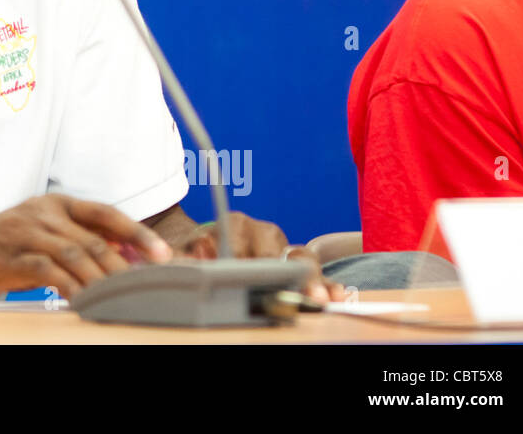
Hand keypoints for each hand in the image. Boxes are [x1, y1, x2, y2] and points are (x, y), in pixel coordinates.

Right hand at [0, 193, 172, 304]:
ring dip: (105, 280)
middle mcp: (41, 213)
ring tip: (124, 300)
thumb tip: (120, 258)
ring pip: (78, 254)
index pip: (105, 213)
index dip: (137, 233)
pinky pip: (50, 272)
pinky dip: (73, 289)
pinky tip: (85, 304)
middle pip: (96, 238)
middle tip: (150, 288)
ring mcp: (24, 233)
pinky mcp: (9, 257)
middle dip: (128, 265)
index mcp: (52, 204)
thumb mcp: (35, 237)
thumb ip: (72, 242)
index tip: (163, 255)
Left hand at [173, 211, 345, 303]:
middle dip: (286, 274)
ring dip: (312, 280)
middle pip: (278, 251)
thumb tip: (194, 255)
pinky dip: (326, 282)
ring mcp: (282, 244)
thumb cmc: (199, 250)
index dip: (248, 262)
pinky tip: (336, 295)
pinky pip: (314, 269)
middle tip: (296, 292)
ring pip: (302, 258)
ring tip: (319, 299)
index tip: (252, 277)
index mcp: (233, 223)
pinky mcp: (296, 260)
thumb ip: (186, 255)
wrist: (209, 244)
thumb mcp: (187, 251)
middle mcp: (262, 230)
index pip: (242, 243)